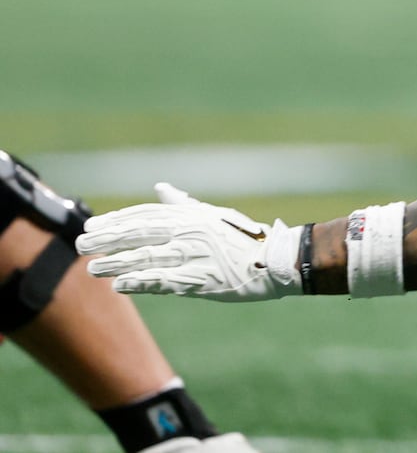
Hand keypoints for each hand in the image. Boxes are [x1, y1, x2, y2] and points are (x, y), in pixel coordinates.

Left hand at [76, 183, 302, 300]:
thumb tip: (159, 187)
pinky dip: (140, 282)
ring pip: (148, 257)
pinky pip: (165, 280)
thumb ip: (183, 204)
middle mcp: (192, 232)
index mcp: (194, 215)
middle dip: (109, 239)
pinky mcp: (202, 279)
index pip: (147, 214)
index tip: (92, 226)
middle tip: (81, 244)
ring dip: (117, 263)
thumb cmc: (245, 238)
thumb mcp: (214, 214)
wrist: (278, 261)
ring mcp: (197, 255)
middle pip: (142, 233)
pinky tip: (120, 286)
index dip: (117, 220)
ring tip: (92, 268)